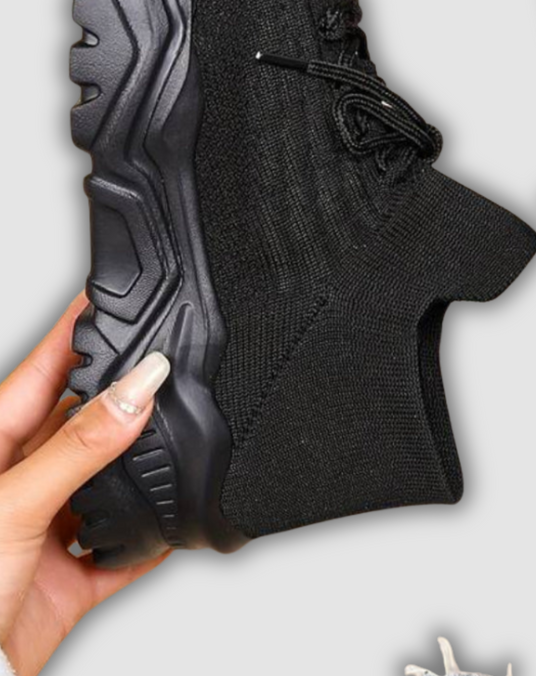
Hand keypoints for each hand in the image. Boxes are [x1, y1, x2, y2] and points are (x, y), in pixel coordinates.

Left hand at [0, 294, 170, 673]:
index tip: (119, 291)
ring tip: (184, 441)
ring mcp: (46, 530)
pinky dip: (153, 540)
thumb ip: (82, 446)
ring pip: (110, 481)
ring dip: (144, 470)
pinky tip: (176, 525)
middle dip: (128, 398)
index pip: (48, 369)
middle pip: (86, 421)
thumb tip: (138, 387)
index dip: (83, 328)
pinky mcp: (68, 580)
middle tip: (174, 366)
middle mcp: (21, 482)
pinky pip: (124, 550)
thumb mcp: (15, 504)